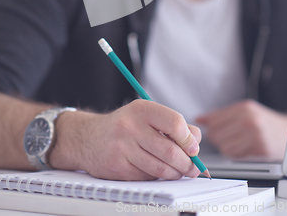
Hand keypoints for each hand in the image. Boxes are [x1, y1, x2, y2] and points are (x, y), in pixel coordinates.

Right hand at [50, 100, 201, 180]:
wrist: (89, 138)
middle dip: (187, 163)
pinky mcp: (118, 167)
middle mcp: (131, 126)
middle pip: (171, 151)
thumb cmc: (125, 126)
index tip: (193, 147)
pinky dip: (157, 178)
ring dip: (176, 173)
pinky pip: (147, 178)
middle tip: (192, 167)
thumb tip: (197, 142)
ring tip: (178, 171)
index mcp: (142, 109)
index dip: (189, 139)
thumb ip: (173, 125)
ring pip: (161, 169)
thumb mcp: (146, 115)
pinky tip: (156, 171)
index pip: (175, 123)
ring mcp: (123, 148)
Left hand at [196, 99, 286, 159]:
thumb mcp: (244, 111)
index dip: (213, 129)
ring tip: (239, 143)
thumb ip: (220, 115)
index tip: (217, 132)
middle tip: (230, 138)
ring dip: (227, 148)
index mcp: (244, 107)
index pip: (213, 121)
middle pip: (216, 135)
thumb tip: (199, 118)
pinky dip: (236, 154)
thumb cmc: (265, 122)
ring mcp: (256, 134)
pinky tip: (245, 149)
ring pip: (223, 147)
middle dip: (219, 139)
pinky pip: (235, 155)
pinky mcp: (260, 149)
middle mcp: (249, 119)